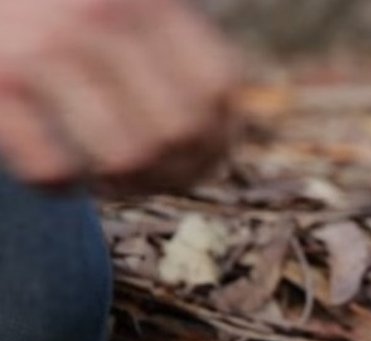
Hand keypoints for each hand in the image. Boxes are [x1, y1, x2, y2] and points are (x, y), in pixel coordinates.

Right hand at [0, 0, 238, 188]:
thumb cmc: (58, 9)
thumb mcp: (121, 4)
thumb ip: (167, 43)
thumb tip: (222, 129)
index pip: (217, 85)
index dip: (222, 133)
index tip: (204, 153)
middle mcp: (98, 17)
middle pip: (181, 130)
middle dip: (180, 171)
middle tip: (161, 180)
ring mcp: (43, 49)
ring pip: (127, 157)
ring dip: (129, 187)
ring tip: (117, 185)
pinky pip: (51, 169)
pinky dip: (65, 188)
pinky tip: (66, 178)